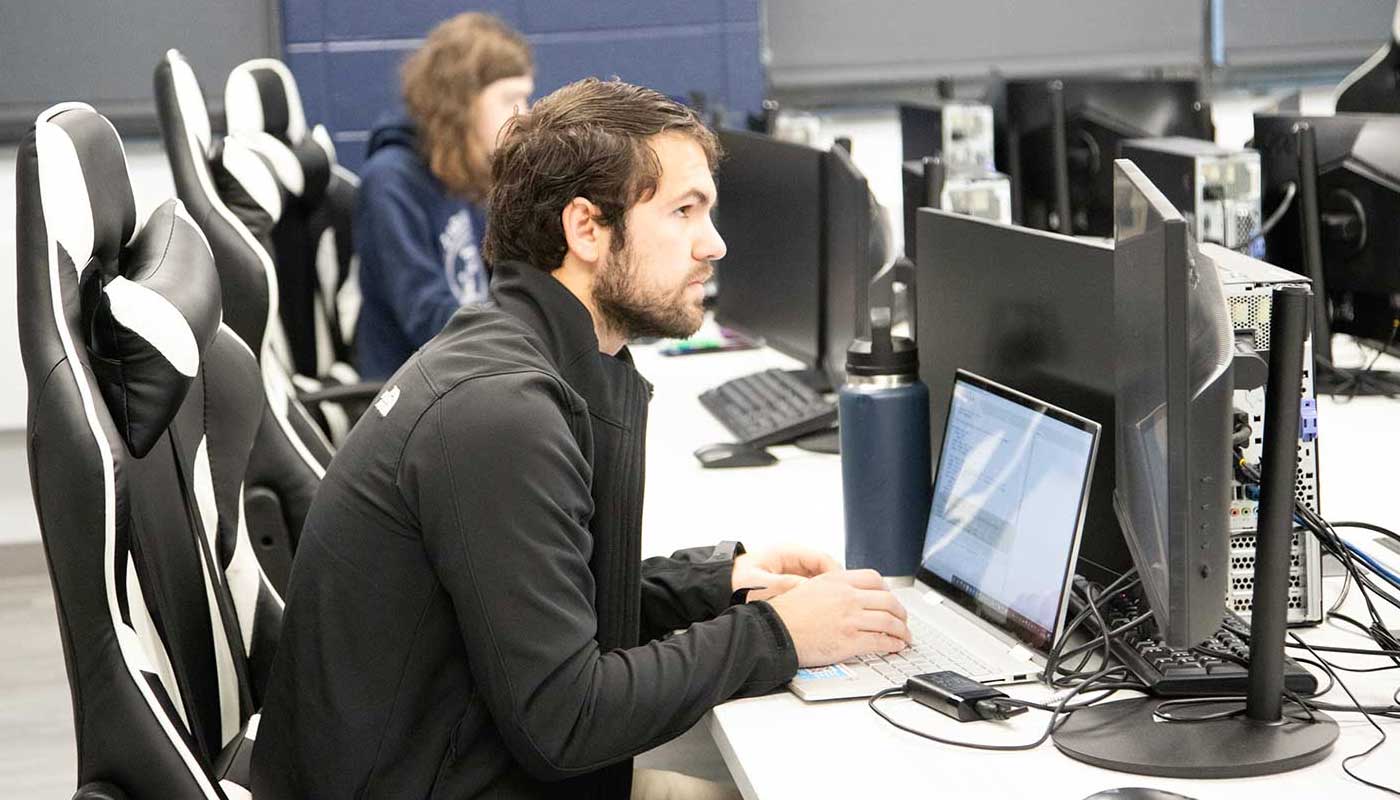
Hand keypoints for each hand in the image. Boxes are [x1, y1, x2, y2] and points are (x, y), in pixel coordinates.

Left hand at [731, 545, 840, 601]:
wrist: (720, 587)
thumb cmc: (735, 581)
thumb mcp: (759, 583)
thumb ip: (783, 585)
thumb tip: (806, 589)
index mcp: (787, 552)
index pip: (821, 559)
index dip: (836, 574)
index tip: (843, 590)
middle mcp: (792, 560)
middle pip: (823, 571)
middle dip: (833, 587)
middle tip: (840, 604)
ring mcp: (791, 572)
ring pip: (818, 582)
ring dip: (824, 595)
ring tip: (830, 611)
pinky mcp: (789, 585)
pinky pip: (808, 591)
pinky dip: (814, 601)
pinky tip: (815, 614)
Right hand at [766, 569, 909, 666]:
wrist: (774, 631)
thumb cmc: (785, 613)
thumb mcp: (809, 587)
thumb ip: (831, 588)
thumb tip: (847, 596)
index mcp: (837, 580)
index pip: (874, 578)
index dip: (887, 590)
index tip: (889, 598)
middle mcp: (848, 596)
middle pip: (888, 600)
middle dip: (900, 612)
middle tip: (902, 619)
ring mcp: (851, 618)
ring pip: (889, 621)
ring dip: (902, 630)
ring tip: (904, 636)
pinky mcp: (851, 640)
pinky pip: (881, 641)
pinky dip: (893, 644)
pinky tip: (895, 646)